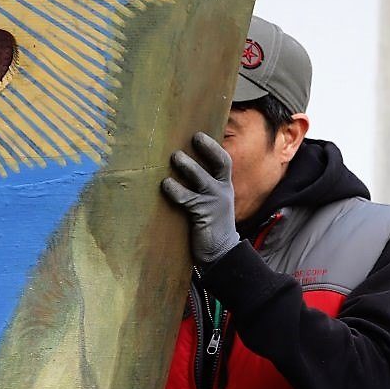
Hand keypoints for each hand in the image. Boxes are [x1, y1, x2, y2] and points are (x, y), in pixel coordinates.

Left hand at [161, 132, 240, 263]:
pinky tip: (165, 184)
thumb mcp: (212, 203)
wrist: (221, 253)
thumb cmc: (211, 226)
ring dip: (188, 166)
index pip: (223, 161)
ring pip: (202, 178)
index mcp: (224, 186)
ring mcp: (214, 202)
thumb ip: (202, 187)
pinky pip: (187, 199)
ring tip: (175, 156)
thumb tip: (181, 168)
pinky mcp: (203, 215)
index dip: (213, 147)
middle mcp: (222, 191)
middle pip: (220, 163)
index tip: (199, 135)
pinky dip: (175, 190)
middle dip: (208, 148)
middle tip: (193, 138)